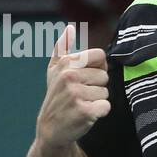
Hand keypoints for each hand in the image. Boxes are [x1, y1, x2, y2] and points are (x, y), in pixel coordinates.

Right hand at [36, 23, 111, 148]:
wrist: (50, 128)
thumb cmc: (57, 96)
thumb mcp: (55, 71)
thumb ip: (63, 48)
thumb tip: (70, 28)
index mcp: (66, 63)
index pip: (100, 56)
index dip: (97, 68)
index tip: (84, 78)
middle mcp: (69, 76)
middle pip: (105, 76)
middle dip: (97, 87)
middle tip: (81, 95)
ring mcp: (76, 94)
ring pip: (106, 92)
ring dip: (97, 100)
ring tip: (81, 104)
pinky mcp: (84, 111)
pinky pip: (106, 106)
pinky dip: (100, 112)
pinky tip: (85, 115)